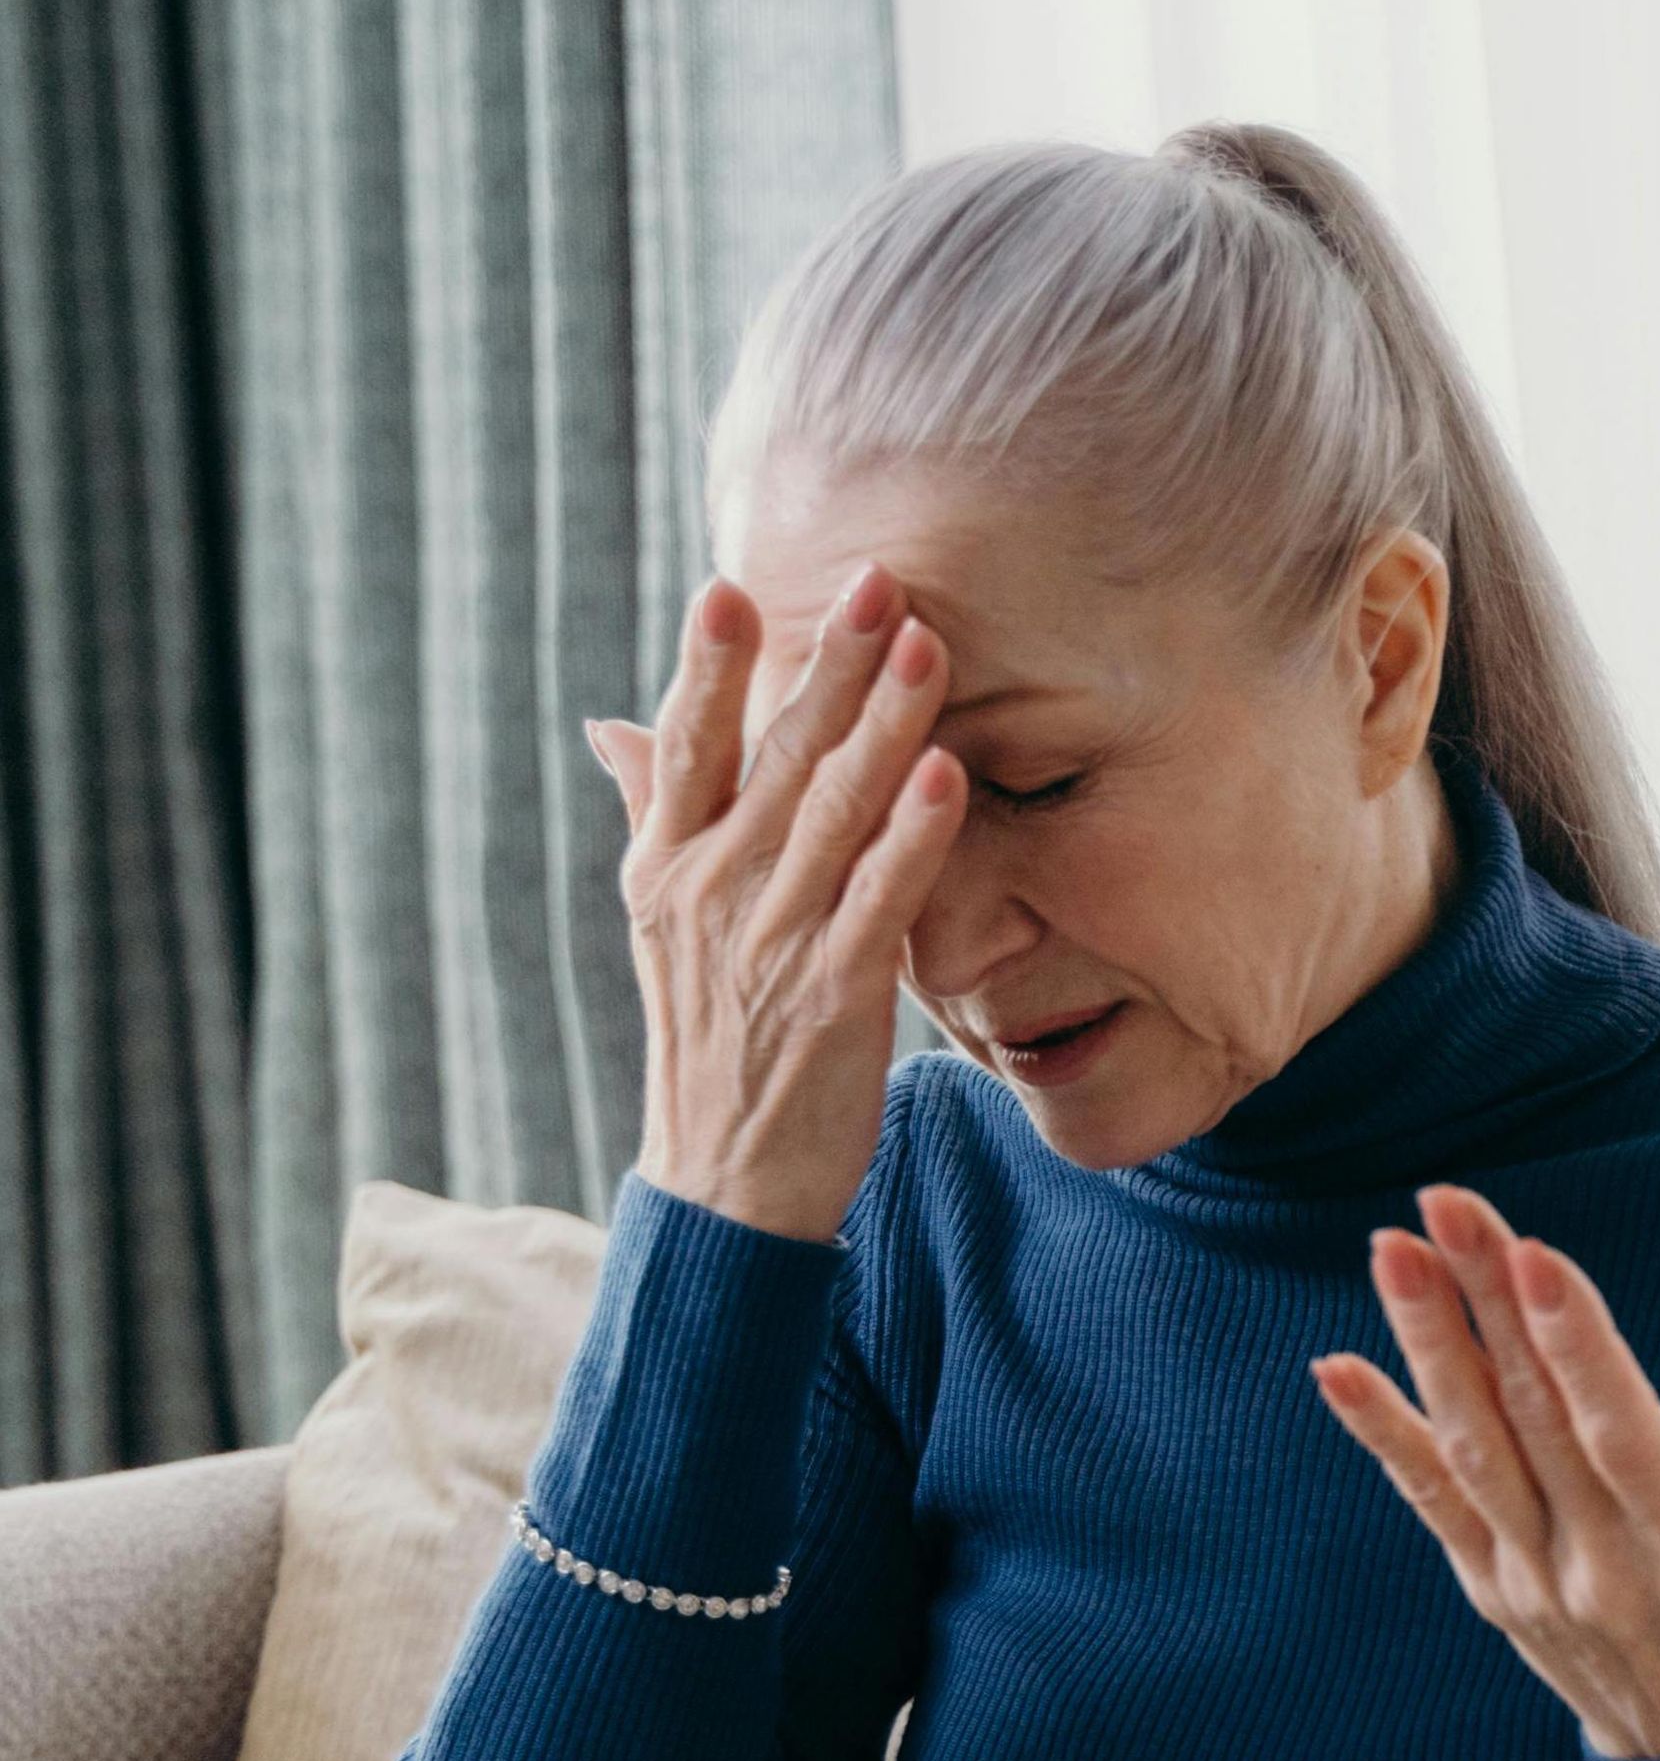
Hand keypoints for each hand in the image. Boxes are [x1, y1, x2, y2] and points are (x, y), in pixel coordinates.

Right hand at [589, 569, 964, 1244]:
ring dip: (884, 724)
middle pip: (773, 757)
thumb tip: (611, 724)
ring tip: (926, 644)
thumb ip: (653, 814)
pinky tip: (946, 776)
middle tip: (878, 579)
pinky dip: (913, 838)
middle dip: (828, 663)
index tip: (727, 587)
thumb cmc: (710, 1039)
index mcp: (665, 868)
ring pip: (833, 813)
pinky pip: (879, 901)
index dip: (707, 668)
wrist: (725, 1182)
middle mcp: (709, 895)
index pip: (685, 747)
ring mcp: (770, 944)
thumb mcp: (662, 924)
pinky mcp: (834, 997)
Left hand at [1312, 1185, 1659, 1760]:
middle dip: (1487, 1301)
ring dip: (1428, 1345)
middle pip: (1535, 1418)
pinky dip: (1382, 1435)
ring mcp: (1538, 1582)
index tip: (1532, 1254)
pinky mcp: (1496, 1591)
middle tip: (1447, 1200)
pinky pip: (1430, 1502)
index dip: (1578, 1345)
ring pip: (1473, 1449)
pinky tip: (1336, 1368)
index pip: (1624, 1435)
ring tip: (1394, 1250)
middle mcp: (1603, 1569)